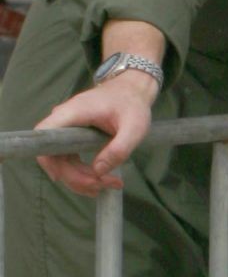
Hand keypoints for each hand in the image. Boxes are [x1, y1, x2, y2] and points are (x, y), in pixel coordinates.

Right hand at [34, 75, 157, 196]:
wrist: (134, 89)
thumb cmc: (133, 104)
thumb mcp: (134, 128)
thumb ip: (118, 149)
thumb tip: (99, 171)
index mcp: (73, 113)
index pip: (44, 137)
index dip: (48, 160)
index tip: (63, 178)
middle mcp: (64, 121)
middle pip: (54, 156)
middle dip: (76, 177)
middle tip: (102, 186)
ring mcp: (67, 129)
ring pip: (63, 161)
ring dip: (82, 178)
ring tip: (109, 184)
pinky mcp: (73, 137)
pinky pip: (71, 159)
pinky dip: (85, 173)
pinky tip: (102, 180)